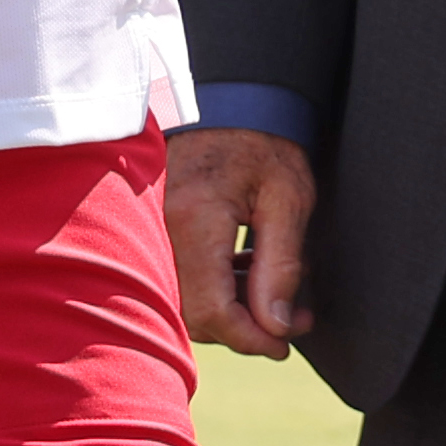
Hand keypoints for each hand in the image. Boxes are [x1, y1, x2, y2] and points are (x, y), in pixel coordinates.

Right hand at [164, 125, 320, 358]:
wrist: (227, 99)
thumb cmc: (262, 141)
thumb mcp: (287, 197)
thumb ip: (281, 264)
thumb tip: (278, 325)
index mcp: (195, 220)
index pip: (214, 311)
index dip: (251, 339)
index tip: (285, 345)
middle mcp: (162, 229)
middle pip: (195, 314)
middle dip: (246, 329)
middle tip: (294, 323)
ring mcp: (151, 229)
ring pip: (185, 301)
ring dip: (232, 311)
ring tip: (280, 298)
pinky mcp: (155, 229)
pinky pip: (179, 278)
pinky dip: (215, 290)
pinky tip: (250, 275)